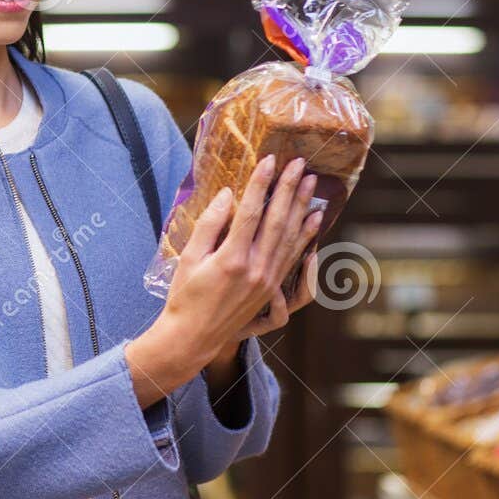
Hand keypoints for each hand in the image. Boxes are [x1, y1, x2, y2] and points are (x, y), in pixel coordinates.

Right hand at [128, 155, 321, 405]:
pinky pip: (293, 258)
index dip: (261, 184)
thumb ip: (210, 225)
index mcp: (232, 259)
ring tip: (312, 184)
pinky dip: (306, 238)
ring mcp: (268, 281)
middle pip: (278, 221)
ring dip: (302, 208)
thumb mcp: (189, 258)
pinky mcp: (271, 290)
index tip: (270, 160)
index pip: (252, 212)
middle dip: (289, 189)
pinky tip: (313, 222)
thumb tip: (228, 196)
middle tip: (299, 164)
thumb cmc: (185, 297)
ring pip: (291, 238)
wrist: (193, 337)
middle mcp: (256, 269)